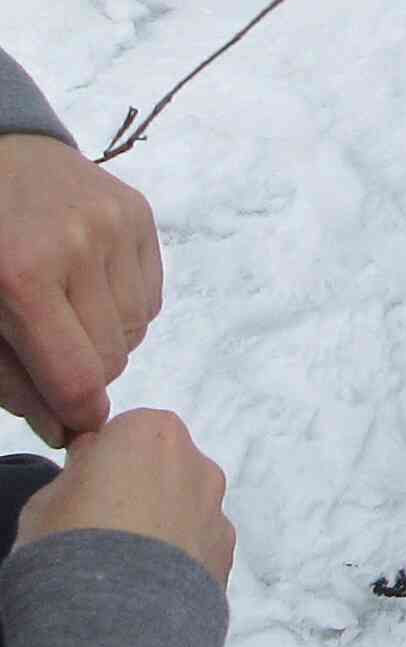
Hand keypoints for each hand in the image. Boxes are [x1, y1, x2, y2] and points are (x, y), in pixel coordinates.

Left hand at [0, 135, 162, 445]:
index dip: (79, 414)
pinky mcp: (141, 216)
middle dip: (85, 372)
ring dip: (105, 340)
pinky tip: (90, 289)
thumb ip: (12, 378)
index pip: (77, 374)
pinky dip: (124, 309)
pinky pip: (151, 297)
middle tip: (53, 357)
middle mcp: (79, 249)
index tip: (73, 427)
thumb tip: (63, 431)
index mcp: (22, 277)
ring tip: (68, 316)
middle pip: (112, 357)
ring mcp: (117, 227)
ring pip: (135, 330)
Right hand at [15, 409, 233, 587]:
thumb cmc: (72, 547)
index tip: (81, 492)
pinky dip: (177, 558)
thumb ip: (78, 474)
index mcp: (151, 432)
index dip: (99, 463)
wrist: (118, 616)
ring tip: (122, 565)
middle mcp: (195, 461)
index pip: (124, 433)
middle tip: (99, 529)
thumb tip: (91, 471)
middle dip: (136, 490)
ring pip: (183, 506)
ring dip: (160, 525)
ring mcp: (216, 507)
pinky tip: (146, 584)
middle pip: (162, 467)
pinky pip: (196, 544)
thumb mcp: (45, 501)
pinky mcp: (226, 551)